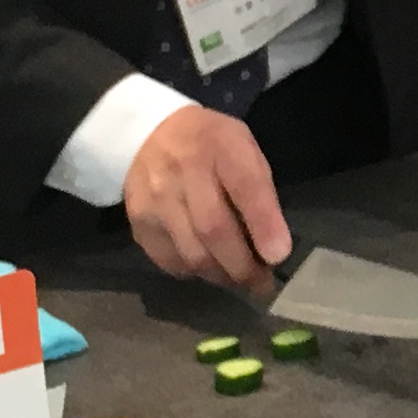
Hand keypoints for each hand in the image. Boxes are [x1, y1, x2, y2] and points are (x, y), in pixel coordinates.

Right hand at [121, 104, 289, 295]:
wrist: (149, 134)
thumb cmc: (210, 144)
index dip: (263, 224)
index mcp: (221, 145)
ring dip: (221, 274)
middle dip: (243, 265)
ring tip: (238, 278)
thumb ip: (259, 189)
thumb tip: (273, 245)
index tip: (279, 255)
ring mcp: (155, 199)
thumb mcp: (243, 148)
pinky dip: (193, 271)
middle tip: (262, 283)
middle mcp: (183, 172)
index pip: (245, 185)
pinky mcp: (138, 222)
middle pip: (213, 229)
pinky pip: (169, 260)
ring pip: (191, 253)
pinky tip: (207, 266)